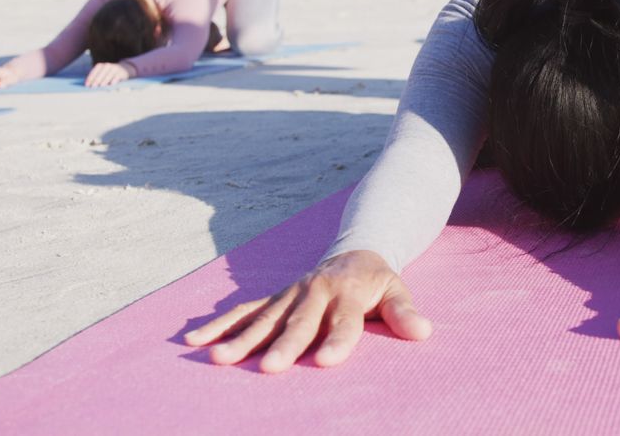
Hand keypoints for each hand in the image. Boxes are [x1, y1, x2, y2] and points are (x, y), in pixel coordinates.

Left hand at [85, 61, 135, 87]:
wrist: (124, 69)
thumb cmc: (110, 74)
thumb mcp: (103, 73)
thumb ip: (97, 78)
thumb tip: (89, 85)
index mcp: (100, 65)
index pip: (94, 72)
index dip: (90, 79)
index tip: (87, 85)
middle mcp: (107, 66)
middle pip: (100, 74)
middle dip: (96, 81)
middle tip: (93, 87)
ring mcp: (114, 69)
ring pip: (108, 75)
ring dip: (104, 81)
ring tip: (101, 86)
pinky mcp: (121, 73)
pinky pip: (116, 77)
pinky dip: (114, 80)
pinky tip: (111, 84)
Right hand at [184, 250, 432, 373]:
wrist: (355, 251)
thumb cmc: (377, 283)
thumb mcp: (397, 292)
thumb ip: (405, 313)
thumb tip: (425, 332)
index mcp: (347, 294)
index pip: (344, 322)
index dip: (337, 342)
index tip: (325, 363)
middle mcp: (314, 293)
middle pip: (298, 323)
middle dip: (283, 345)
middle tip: (268, 369)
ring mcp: (290, 294)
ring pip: (263, 318)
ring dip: (240, 339)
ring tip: (218, 360)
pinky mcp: (273, 298)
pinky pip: (243, 311)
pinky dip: (219, 324)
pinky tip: (194, 340)